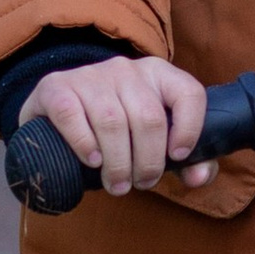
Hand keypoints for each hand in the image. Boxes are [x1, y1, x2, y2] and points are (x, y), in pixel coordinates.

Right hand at [18, 54, 218, 195]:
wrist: (59, 110)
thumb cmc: (119, 129)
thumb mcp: (155, 137)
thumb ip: (189, 158)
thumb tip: (198, 176)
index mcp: (158, 74)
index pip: (189, 93)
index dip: (190, 129)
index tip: (178, 157)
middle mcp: (126, 69)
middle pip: (148, 118)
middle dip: (148, 161)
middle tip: (141, 183)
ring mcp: (89, 75)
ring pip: (112, 122)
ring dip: (118, 164)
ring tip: (117, 184)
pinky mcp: (56, 87)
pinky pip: (73, 116)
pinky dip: (85, 145)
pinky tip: (92, 161)